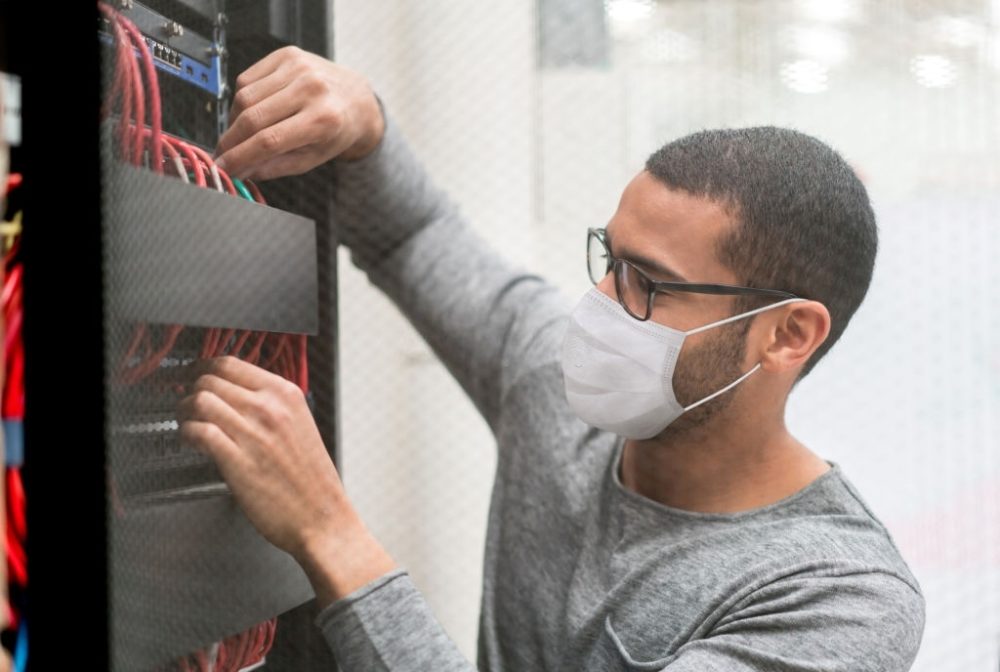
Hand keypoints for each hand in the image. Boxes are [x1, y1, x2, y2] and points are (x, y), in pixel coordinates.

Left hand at [178, 356, 394, 604]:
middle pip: (210, 379)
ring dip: (184, 411)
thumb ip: (272, 407)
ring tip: (186, 423)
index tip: (195, 378)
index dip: (204, 369)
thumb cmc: (312, 482)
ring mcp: (254, 434)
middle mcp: (270, 409)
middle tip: (187, 405)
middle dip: (190, 390)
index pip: (230, 364)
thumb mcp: (300, 426)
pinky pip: (199, 431)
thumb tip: (236, 397)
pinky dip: (186, 433)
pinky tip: (191, 441)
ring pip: (200, 400)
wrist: (324, 518)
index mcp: (287, 395)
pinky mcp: (239, 461)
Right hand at [215, 46, 384, 179]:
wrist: (356, 98)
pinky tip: (251, 110)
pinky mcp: (287, 54)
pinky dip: (242, 98)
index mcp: (323, 120)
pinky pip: (248, 78)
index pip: (268, 140)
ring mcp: (298, 67)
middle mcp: (312, 89)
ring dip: (234, 119)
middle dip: (231, 140)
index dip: (239, 156)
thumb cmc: (336, 130)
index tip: (224, 167)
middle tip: (223, 153)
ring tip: (241, 133)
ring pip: (245, 96)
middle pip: (252, 117)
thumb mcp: (312, 158)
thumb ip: (275, 167)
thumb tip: (240, 171)